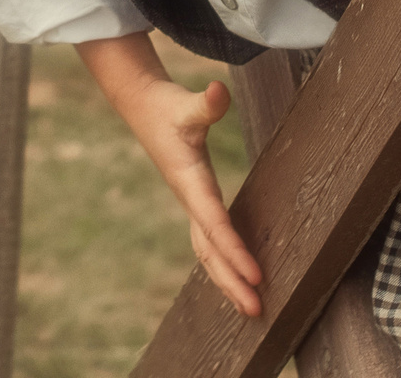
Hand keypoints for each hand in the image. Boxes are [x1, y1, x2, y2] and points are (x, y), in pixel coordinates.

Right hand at [78, 34, 265, 315]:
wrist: (143, 107)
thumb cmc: (168, 107)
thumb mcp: (187, 105)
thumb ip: (206, 103)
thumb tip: (218, 90)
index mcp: (190, 183)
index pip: (215, 225)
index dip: (235, 251)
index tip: (256, 276)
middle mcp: (190, 200)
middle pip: (210, 251)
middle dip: (232, 281)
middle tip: (257, 310)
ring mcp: (190, 203)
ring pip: (207, 252)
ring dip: (226, 279)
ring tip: (250, 307)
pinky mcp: (194, 200)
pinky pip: (208, 241)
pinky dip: (221, 263)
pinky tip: (235, 278)